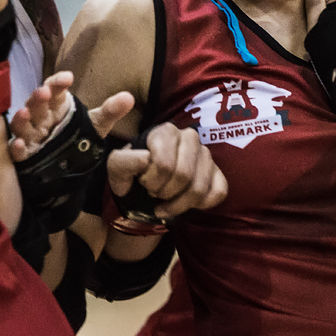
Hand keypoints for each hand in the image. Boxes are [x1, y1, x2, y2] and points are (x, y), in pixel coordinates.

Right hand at [9, 70, 135, 160]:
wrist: (69, 166)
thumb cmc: (77, 137)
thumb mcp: (97, 124)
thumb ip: (111, 111)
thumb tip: (129, 97)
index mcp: (56, 107)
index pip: (54, 89)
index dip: (58, 82)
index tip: (68, 78)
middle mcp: (40, 118)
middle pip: (36, 104)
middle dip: (39, 97)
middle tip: (45, 92)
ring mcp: (30, 136)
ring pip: (22, 125)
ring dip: (22, 118)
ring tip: (25, 112)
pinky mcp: (24, 156)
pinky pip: (16, 151)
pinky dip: (15, 148)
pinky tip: (19, 146)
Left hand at [108, 122, 226, 220]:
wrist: (145, 184)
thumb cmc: (132, 173)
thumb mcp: (117, 167)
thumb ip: (124, 162)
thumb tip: (145, 159)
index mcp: (166, 131)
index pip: (164, 164)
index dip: (151, 182)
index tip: (143, 183)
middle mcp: (190, 137)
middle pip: (184, 176)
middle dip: (164, 193)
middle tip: (154, 194)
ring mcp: (206, 154)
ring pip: (200, 188)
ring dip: (179, 204)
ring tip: (166, 201)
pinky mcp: (218, 172)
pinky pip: (218, 192)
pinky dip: (201, 205)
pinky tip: (186, 203)